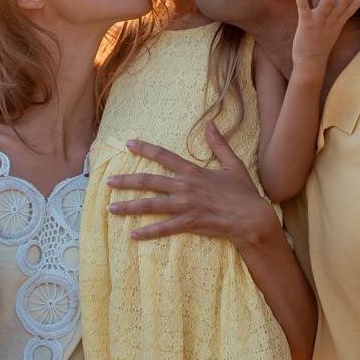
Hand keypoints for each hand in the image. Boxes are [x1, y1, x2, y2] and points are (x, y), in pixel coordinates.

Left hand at [106, 125, 282, 245]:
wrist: (251, 218)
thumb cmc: (243, 193)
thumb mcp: (233, 164)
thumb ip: (219, 144)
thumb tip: (211, 124)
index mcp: (193, 171)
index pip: (164, 156)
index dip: (145, 148)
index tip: (128, 144)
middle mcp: (185, 187)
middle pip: (149, 181)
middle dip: (126, 181)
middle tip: (108, 182)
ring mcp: (186, 206)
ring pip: (150, 205)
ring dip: (128, 206)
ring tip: (110, 208)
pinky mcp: (189, 223)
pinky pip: (164, 228)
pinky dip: (147, 232)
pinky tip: (132, 235)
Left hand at [291, 0, 359, 74]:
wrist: (310, 64)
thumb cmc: (318, 45)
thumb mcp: (327, 28)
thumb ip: (326, 13)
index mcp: (340, 21)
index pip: (355, 3)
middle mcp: (333, 20)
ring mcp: (320, 22)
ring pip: (329, 0)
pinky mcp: (306, 25)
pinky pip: (303, 8)